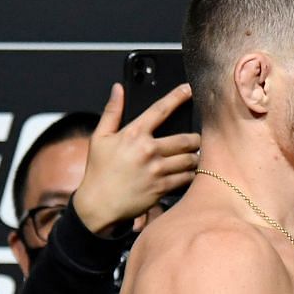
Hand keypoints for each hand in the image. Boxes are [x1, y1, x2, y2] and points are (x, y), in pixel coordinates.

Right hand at [71, 82, 199, 235]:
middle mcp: (148, 150)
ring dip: (194, 157)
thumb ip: (112, 111)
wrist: (98, 204)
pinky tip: (187, 173)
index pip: (161, 109)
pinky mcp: (162, 188)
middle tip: (195, 140)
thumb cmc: (99, 171)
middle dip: (195, 138)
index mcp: (134, 134)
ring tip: (192, 157)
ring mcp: (157, 170)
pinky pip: (186, 178)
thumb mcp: (100, 138)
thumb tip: (118, 88)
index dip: (177, 96)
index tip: (189, 89)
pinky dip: (190, 174)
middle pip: (186, 139)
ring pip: (190, 159)